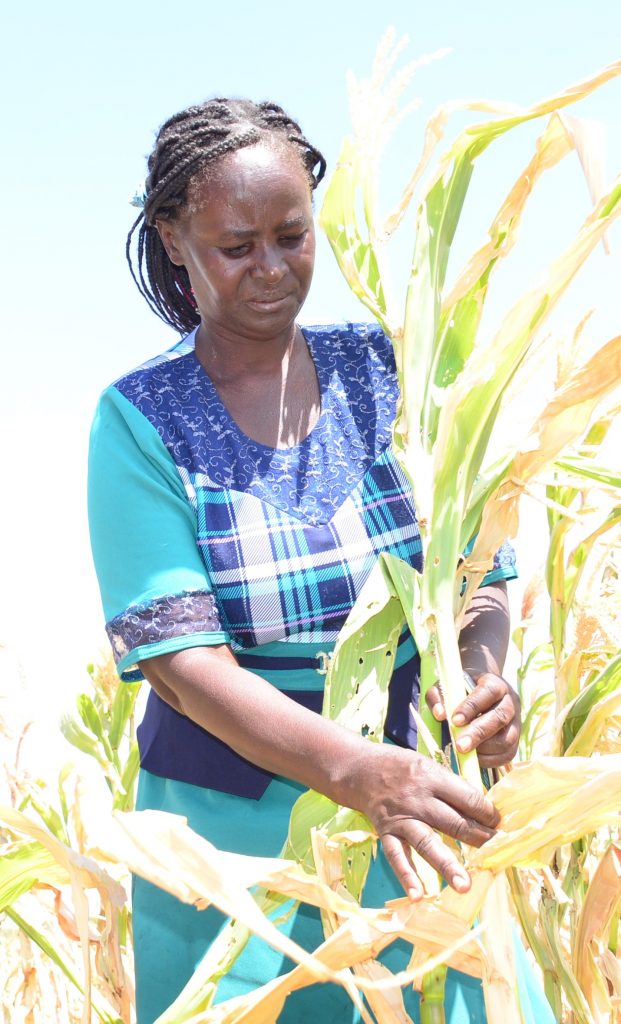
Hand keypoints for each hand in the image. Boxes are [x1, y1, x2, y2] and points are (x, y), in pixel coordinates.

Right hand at [354, 744, 499, 900]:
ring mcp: (401, 818)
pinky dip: (406, 876)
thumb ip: (451, 787)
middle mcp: (418, 799)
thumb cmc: (402, 767)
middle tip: (496, 853)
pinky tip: (418, 895)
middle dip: (478, 838)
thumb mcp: (429, 766)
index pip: (468, 798)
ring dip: (447, 865)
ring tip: (464, 885)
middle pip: (453, 822)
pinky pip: (397, 856)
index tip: (498, 823)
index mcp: (432, 778)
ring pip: (427, 843)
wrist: (361, 769)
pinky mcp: (385, 833)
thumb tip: (482, 810)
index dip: (487, 813)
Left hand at [426, 673, 520, 767]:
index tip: (454, 720)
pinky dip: (490, 760)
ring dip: (485, 749)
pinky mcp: (516, 740)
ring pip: (507, 738)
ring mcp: (516, 722)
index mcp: (495, 683)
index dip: (472, 707)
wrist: (482, 694)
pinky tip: (474, 758)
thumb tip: (440, 714)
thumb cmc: (461, 690)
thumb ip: (438, 696)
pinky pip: (508, 754)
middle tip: (459, 745)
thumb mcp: (447, 686)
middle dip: (478, 733)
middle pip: (500, 717)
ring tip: (465, 752)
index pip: (488, 692)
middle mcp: (510, 701)